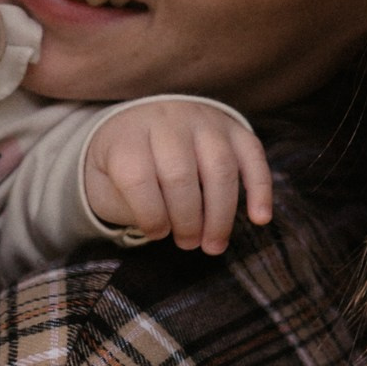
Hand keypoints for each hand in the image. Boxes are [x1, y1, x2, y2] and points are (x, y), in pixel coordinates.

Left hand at [82, 100, 273, 254]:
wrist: (144, 122)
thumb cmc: (125, 164)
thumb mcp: (106, 181)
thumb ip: (124, 202)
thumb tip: (163, 226)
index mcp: (128, 136)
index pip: (137, 176)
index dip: (149, 214)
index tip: (156, 234)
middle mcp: (166, 121)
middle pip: (180, 174)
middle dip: (187, 219)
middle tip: (188, 244)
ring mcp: (203, 120)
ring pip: (220, 167)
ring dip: (220, 214)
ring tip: (213, 245)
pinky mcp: (233, 127)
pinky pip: (253, 155)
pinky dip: (260, 188)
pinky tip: (259, 218)